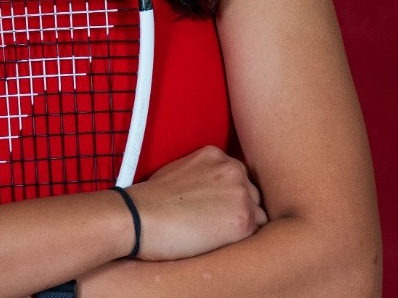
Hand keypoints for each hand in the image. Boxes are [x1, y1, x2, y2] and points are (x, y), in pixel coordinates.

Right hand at [124, 146, 267, 260]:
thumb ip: (203, 175)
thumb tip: (214, 194)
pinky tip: (218, 241)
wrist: (139, 217)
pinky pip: (257, 233)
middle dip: (238, 208)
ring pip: (258, 213)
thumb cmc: (151, 201)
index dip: (227, 196)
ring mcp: (241, 193)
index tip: (216, 208)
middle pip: (251, 193)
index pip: (237, 177)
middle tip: (214, 224)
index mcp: (216, 154)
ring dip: (242, 224)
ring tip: (214, 234)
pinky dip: (242, 240)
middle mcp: (233, 169)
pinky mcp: (244, 219)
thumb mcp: (178, 171)